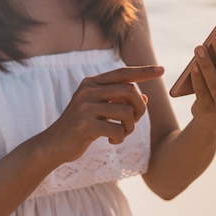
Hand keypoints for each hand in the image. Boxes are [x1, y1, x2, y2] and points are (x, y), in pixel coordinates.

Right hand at [42, 65, 163, 162]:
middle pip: (130, 91)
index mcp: (92, 83)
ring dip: (131, 126)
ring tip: (122, 133)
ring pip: (127, 111)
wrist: (53, 145)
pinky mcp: (84, 125)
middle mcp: (88, 90)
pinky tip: (112, 141)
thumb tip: (145, 98)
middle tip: (135, 121)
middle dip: (140, 108)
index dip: (143, 71)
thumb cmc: (82, 126)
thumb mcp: (100, 110)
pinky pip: (117, 130)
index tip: (162, 70)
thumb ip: (119, 102)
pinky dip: (120, 138)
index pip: (123, 73)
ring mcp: (85, 107)